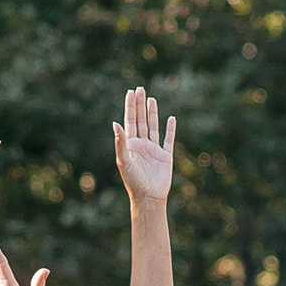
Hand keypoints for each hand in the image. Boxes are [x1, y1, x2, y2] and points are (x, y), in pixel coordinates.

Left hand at [112, 85, 174, 203]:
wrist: (148, 197)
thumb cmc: (133, 181)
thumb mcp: (124, 161)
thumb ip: (120, 142)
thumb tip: (115, 123)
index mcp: (131, 145)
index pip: (130, 121)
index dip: (130, 107)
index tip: (130, 92)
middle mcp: (141, 145)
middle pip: (141, 120)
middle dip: (140, 105)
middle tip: (140, 89)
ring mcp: (154, 150)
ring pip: (153, 127)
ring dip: (152, 113)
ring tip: (151, 99)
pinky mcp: (165, 156)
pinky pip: (168, 139)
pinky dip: (170, 129)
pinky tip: (171, 118)